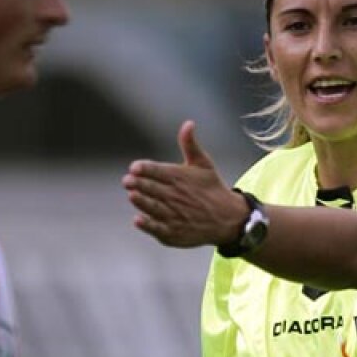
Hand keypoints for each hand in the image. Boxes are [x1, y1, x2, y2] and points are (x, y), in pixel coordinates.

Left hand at [122, 122, 249, 248]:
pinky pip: (159, 228)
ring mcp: (175, 216)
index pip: (159, 171)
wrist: (228, 219)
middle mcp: (177, 196)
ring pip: (155, 208)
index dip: (146, 169)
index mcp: (180, 178)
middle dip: (140, 184)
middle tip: (127, 181)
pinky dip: (148, 225)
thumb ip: (190, 145)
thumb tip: (188, 123)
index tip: (134, 167)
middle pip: (154, 189)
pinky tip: (138, 220)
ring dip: (143, 202)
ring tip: (132, 195)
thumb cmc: (212, 188)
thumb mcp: (203, 164)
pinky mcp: (174, 233)